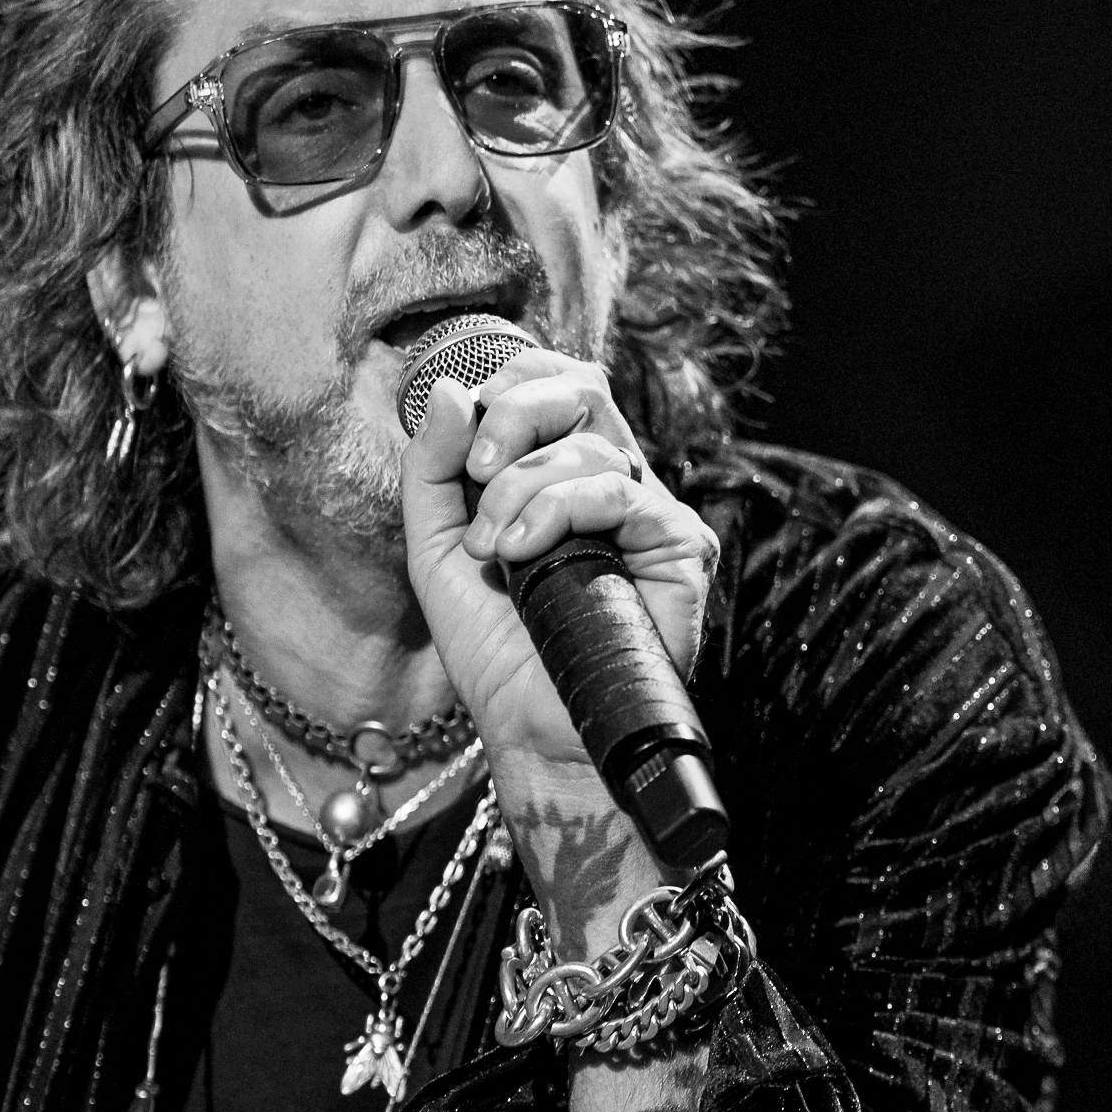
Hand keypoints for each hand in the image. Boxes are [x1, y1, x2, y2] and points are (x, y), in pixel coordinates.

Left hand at [400, 347, 719, 772]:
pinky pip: (621, 491)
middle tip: (475, 470)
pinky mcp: (680, 546)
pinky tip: (523, 555)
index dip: (508, 383)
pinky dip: (559, 510)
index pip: (555, 382)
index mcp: (563, 473)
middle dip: (513, 412)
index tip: (462, 445)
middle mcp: (613, 482)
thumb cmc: (493, 649)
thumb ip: (431, 469)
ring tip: (493, 550)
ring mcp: (649, 512)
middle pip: (582, 386)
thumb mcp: (436, 548)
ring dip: (520, 488)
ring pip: (592, 442)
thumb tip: (448, 388)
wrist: (531, 728)